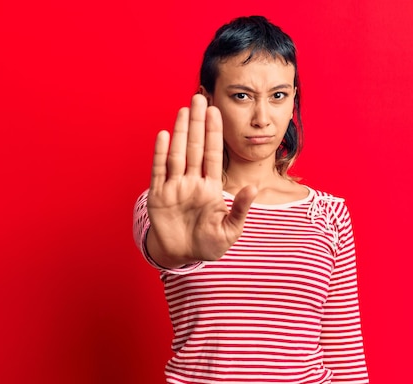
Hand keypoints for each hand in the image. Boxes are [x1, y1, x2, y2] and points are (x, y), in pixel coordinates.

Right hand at [146, 94, 256, 267]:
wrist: (183, 257)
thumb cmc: (208, 244)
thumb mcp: (230, 229)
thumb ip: (240, 208)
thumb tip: (253, 188)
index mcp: (210, 187)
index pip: (213, 154)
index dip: (214, 133)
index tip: (216, 111)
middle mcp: (192, 182)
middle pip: (195, 147)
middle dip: (198, 123)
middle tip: (199, 98)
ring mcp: (174, 187)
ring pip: (178, 154)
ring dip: (181, 132)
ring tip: (184, 111)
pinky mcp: (158, 196)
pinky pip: (160, 171)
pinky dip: (161, 154)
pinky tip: (165, 135)